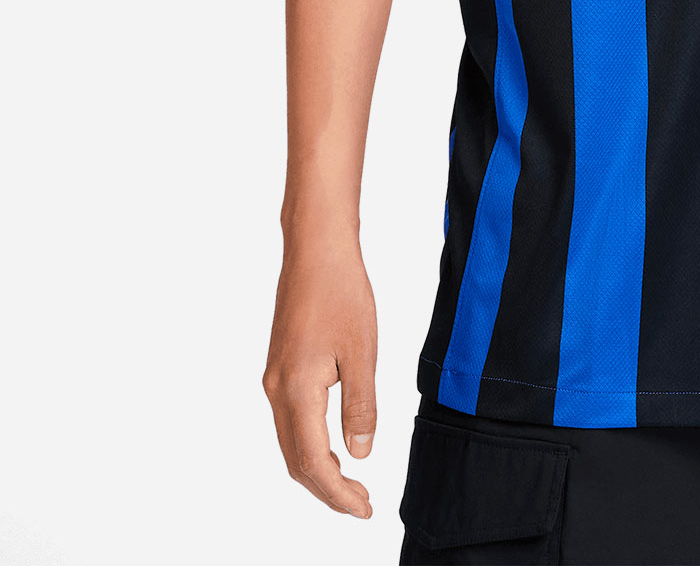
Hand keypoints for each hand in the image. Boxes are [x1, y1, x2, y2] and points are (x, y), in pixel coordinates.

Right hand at [262, 235, 377, 518]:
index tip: (365, 509)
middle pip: (295, 460)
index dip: (337, 494)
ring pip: (290, 442)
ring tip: (352, 483)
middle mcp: (276, 389)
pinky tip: (334, 445)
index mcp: (296, 390)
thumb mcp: (361, 352)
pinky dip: (310, 444)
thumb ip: (360, 407)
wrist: (315, 249)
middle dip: (327, 490)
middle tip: (362, 504)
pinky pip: (290, 421)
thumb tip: (360, 454)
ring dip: (318, 469)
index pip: (313, 462)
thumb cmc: (341, 292)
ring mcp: (274, 378)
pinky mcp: (280, 366)